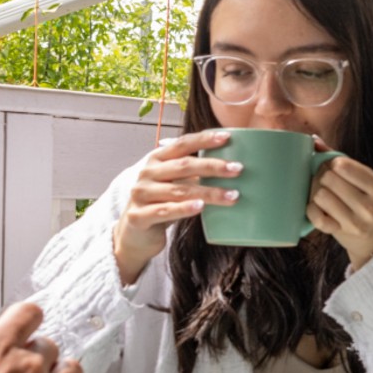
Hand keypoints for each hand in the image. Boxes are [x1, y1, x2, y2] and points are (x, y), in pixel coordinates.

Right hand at [114, 129, 236, 284]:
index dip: (204, 139)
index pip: (182, 144)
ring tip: (232, 195)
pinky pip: (165, 211)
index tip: (227, 137)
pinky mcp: (138, 216)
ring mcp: (140, 194)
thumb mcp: (175, 184)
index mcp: (156, 159)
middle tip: (238, 169)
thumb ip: (193, 173)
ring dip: (209, 192)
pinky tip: (201, 207)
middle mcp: (146, 173)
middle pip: (183, 165)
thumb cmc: (161, 205)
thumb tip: (232, 165)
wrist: (134, 236)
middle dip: (213, 166)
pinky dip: (184, 208)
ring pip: (179, 190)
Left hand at [307, 138, 372, 272]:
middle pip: (329, 178)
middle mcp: (369, 206)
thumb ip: (348, 163)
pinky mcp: (340, 233)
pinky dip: (312, 209)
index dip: (334, 163)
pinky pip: (316, 216)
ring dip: (318, 192)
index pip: (344, 166)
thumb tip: (315, 141)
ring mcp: (354, 222)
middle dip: (324, 175)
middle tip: (326, 179)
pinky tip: (318, 207)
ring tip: (325, 194)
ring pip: (320, 195)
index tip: (336, 168)